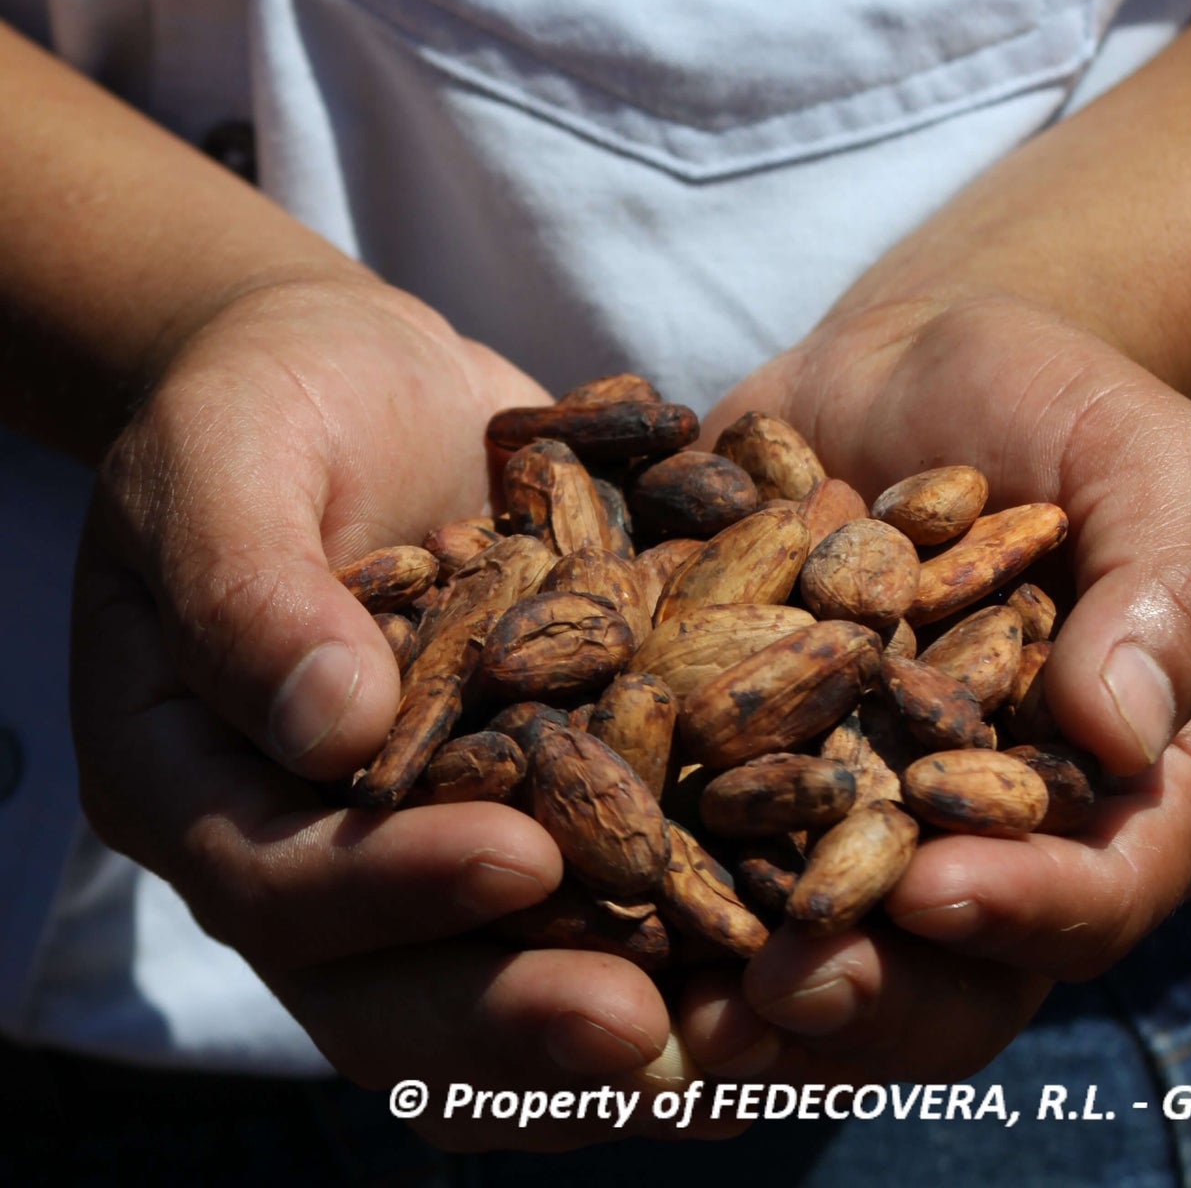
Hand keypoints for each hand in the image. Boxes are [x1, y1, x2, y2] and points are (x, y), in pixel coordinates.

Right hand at [71, 270, 674, 1149]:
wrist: (349, 374)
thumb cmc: (261, 399)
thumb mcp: (226, 459)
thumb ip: (251, 587)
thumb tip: (330, 729)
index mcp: (191, 782)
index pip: (278, 877)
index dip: (388, 889)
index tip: (518, 859)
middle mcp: (303, 846)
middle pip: (388, 984)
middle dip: (512, 1015)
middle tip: (639, 1028)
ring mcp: (421, 839)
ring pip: (496, 976)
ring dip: (606, 1021)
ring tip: (726, 1038)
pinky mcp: (528, 799)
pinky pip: (593, 899)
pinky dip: (675, 935)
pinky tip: (777, 944)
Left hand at [676, 290, 1190, 1083]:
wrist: (917, 356)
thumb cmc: (1063, 406)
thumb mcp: (1148, 468)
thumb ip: (1163, 596)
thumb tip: (1117, 737)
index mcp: (1106, 802)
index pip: (1089, 896)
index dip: (1021, 913)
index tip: (935, 893)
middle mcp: (971, 841)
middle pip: (937, 971)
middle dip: (858, 992)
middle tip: (773, 993)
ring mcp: (843, 816)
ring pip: (800, 942)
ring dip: (728, 983)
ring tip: (654, 996)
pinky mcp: (733, 767)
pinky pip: (687, 838)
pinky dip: (627, 862)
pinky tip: (552, 861)